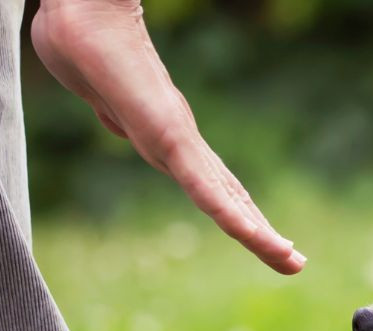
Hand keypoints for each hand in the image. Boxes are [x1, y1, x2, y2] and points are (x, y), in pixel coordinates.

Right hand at [31, 0, 302, 273]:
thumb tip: (120, 124)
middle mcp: (179, 140)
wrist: (77, 12)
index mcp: (165, 136)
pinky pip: (201, 185)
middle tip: (295, 263)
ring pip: (223, 199)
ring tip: (290, 260)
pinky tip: (252, 235)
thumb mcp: (101, 93)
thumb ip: (115, 112)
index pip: (210, 185)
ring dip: (257, 234)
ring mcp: (176, 139)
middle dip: (259, 234)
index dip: (234, 213)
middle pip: (228, 198)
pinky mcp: (168, 135)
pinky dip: (227, 213)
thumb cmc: (83, 41)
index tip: (260, 239)